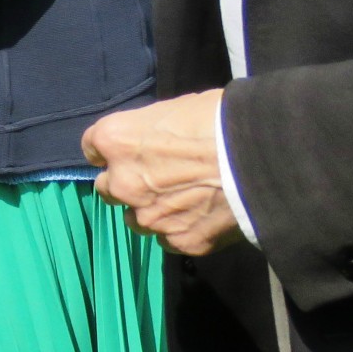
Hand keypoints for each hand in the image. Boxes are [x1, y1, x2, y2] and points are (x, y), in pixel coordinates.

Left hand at [82, 89, 241, 255]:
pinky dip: (179, 231)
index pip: (92, 148)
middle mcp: (122, 182)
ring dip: (150, 211)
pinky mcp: (180, 241)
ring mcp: (149, 216)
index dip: (110, 151)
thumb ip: (150, 131)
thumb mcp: (173, 110)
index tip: (124, 152)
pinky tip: (201, 219)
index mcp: (115, 140)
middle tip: (155, 179)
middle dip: (125, 184)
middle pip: (107, 188)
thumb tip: (154, 139)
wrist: (260, 159)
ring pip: (136, 219)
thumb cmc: (217, 120)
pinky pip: (168, 240)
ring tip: (182, 202)